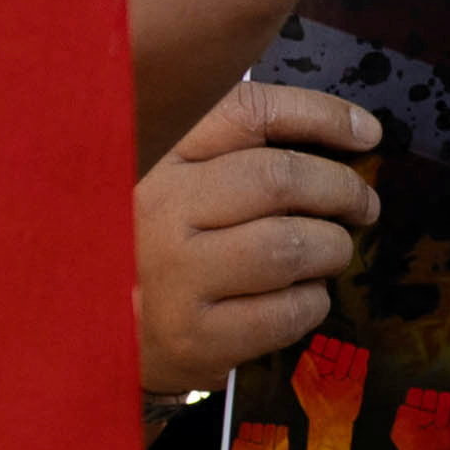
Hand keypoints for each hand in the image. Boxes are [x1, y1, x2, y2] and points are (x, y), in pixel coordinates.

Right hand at [135, 81, 383, 390]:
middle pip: (280, 179)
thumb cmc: (143, 246)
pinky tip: (302, 297)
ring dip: (331, 248)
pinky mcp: (195, 336)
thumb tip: (345, 132)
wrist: (84, 329)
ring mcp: (174, 275)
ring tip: (330, 253)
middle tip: (361, 205)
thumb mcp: (165, 180)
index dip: (320, 116)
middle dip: (342, 190)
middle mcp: (159, 207)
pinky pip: (287, 311)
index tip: (365, 133)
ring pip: (291, 247)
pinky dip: (313, 301)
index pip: (249, 113)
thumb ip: (229, 150)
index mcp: (155, 156)